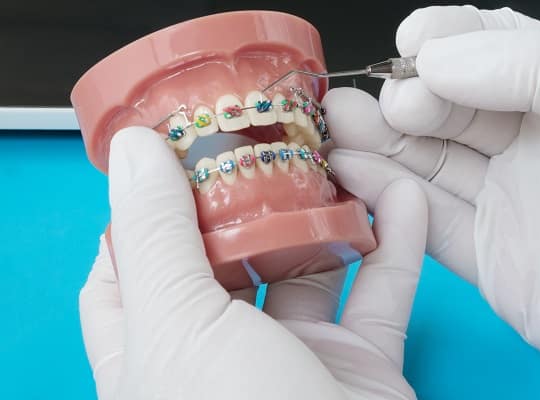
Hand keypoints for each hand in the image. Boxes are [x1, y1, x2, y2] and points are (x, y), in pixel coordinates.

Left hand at [78, 127, 427, 398]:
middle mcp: (220, 356)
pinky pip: (380, 294)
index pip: (129, 269)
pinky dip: (396, 245)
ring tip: (338, 155)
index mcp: (155, 354)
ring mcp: (292, 362)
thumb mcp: (179, 328)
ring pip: (309, 267)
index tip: (171, 153)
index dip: (145, 209)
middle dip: (248, 196)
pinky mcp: (358, 370)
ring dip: (328, 214)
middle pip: (228, 257)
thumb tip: (132, 152)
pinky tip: (402, 197)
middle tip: (265, 137)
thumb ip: (155, 237)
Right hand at [323, 5, 539, 376]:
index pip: (494, 53)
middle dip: (400, 100)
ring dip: (379, 145)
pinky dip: (387, 198)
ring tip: (339, 129)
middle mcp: (529, 146)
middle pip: (448, 111)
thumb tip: (436, 60)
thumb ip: (531, 66)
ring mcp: (504, 201)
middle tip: (358, 100)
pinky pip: (426, 220)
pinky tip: (354, 175)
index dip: (448, 41)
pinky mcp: (486, 255)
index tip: (410, 43)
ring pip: (428, 164)